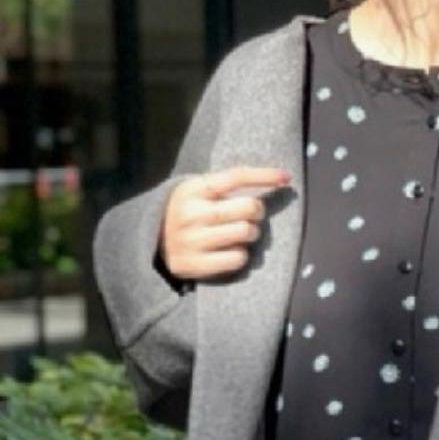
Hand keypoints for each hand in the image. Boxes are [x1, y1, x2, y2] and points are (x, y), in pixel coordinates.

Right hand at [158, 166, 291, 282]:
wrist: (152, 243)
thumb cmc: (189, 213)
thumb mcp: (198, 192)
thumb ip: (226, 187)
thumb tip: (276, 178)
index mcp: (193, 189)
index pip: (236, 176)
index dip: (264, 176)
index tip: (286, 177)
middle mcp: (191, 213)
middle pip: (249, 207)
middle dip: (257, 211)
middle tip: (250, 215)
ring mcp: (192, 239)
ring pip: (247, 232)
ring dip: (251, 234)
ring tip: (239, 234)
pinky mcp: (195, 264)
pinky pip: (239, 258)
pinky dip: (241, 255)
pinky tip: (231, 251)